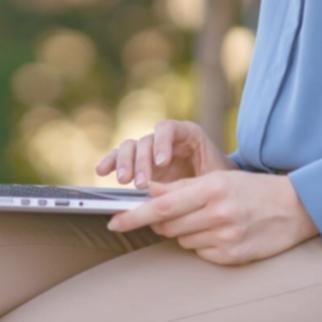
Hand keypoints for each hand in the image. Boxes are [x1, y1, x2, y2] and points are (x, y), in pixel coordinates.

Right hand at [94, 119, 237, 188]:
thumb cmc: (220, 183)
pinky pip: (120, 157)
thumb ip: (199, 180)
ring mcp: (149, 151)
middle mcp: (165, 139)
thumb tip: (186, 193)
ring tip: (125, 181)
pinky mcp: (137, 164)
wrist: (218, 189)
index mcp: (186, 134)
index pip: (169, 128)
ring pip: (130, 147)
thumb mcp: (216, 179)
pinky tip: (101, 171)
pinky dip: (110, 162)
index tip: (162, 163)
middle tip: (143, 183)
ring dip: (125, 163)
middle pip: (146, 140)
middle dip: (142, 161)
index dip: (162, 142)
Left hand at [105, 170, 320, 265]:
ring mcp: (226, 237)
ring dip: (185, 232)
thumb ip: (180, 187)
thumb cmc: (251, 189)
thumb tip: (146, 191)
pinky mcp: (233, 256)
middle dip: (160, 222)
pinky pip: (200, 253)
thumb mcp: (217, 179)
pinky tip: (220, 233)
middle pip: (167, 226)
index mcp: (212, 189)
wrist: (294, 208)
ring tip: (208, 220)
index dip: (134, 215)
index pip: (162, 207)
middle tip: (174, 214)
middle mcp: (219, 214)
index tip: (113, 221)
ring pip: (182, 240)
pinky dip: (202, 244)